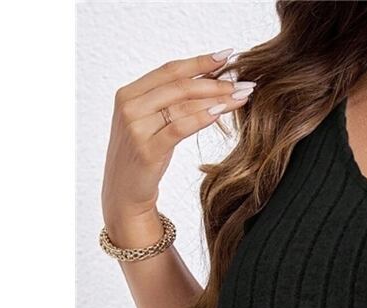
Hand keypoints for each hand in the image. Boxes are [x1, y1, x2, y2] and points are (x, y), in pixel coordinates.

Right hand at [100, 48, 254, 244]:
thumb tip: (210, 84)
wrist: (124, 193)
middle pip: (179, 85)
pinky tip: (221, 114)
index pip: (170, 70)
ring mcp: (136, 127)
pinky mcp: (146, 150)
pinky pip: (179, 128)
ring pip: (181, 104)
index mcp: (129, 93)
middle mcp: (130, 106)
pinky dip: (202, 118)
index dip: (200, 62)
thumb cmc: (144, 157)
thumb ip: (171, 104)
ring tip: (241, 97)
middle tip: (243, 82)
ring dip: (216, 98)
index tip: (227, 56)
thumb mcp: (152, 124)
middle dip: (214, 81)